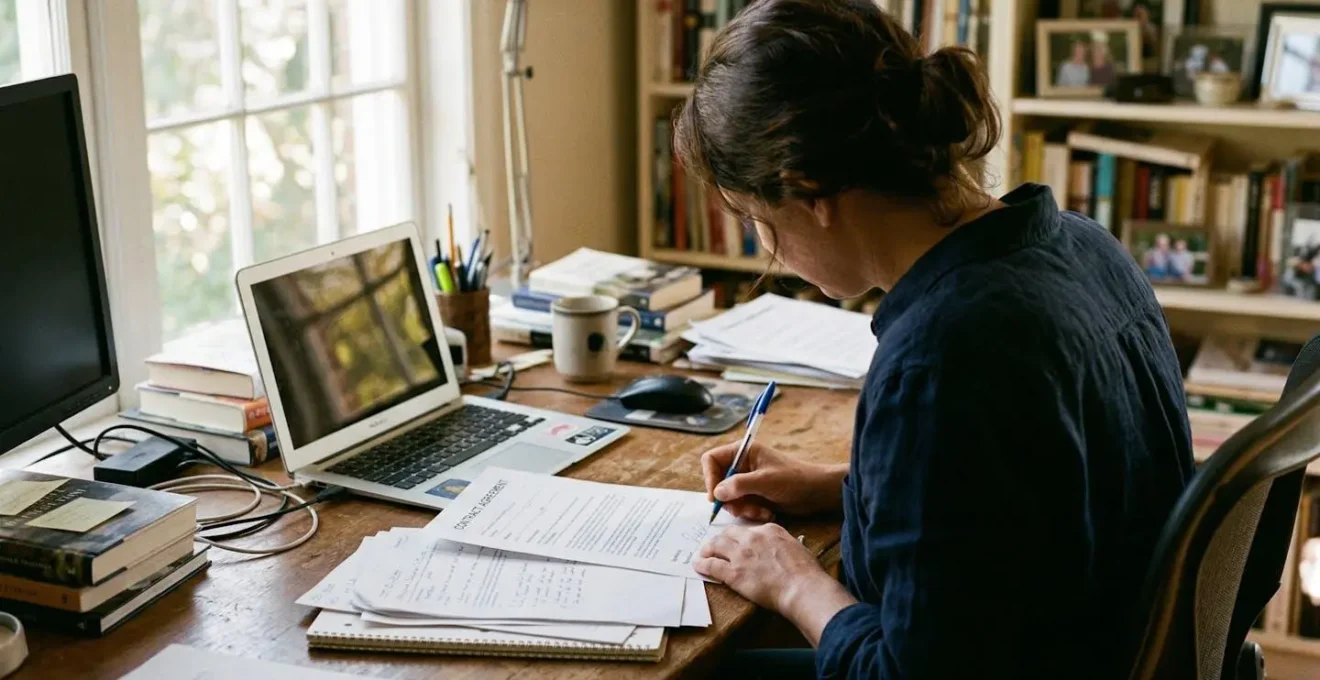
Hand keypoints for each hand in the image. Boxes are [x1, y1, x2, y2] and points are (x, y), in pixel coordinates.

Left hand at [694, 524, 853, 633]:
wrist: (801, 587)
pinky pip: (712, 565)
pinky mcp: (734, 573)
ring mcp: (741, 555)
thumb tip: (778, 548)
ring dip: (708, 549)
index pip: (748, 529)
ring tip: (704, 554)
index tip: (737, 541)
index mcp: (769, 530)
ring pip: (716, 546)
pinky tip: (698, 565)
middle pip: (728, 533)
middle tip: (715, 545)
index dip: (740, 536)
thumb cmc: (805, 572)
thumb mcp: (796, 547)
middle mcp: (752, 538)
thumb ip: (782, 543)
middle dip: (720, 539)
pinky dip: (703, 564)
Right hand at [701, 442, 845, 519]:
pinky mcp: (753, 495)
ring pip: (729, 498)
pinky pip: (741, 506)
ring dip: (743, 509)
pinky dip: (751, 512)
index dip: (709, 477)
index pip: (711, 460)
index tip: (716, 496)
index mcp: (742, 452)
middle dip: (731, 500)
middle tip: (743, 509)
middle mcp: (741, 465)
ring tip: (761, 511)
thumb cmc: (794, 479)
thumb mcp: (766, 481)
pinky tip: (767, 513)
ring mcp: (746, 481)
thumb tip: (717, 493)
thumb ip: (739, 485)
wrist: (816, 493)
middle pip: (718, 483)